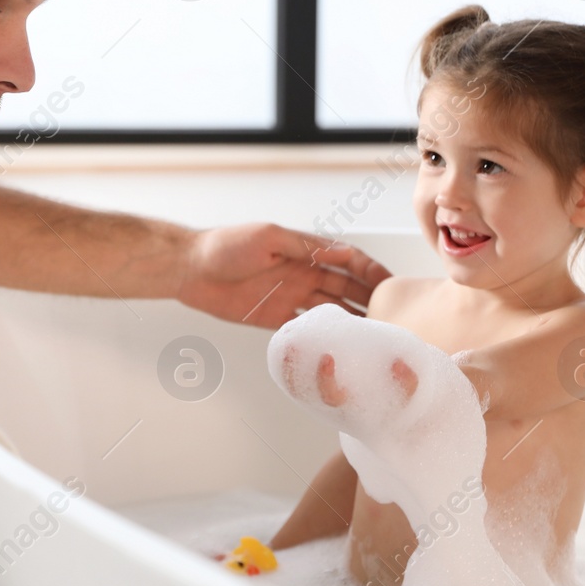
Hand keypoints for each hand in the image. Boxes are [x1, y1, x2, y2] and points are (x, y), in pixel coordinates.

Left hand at [175, 224, 390, 328]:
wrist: (191, 269)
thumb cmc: (226, 245)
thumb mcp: (269, 238)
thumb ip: (306, 247)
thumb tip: (343, 252)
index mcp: (304, 252)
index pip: (348, 261)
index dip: (371, 271)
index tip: (392, 285)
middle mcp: (302, 275)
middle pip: (345, 288)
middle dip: (370, 300)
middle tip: (393, 318)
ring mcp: (289, 297)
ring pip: (330, 310)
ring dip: (351, 321)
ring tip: (374, 337)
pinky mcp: (273, 318)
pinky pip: (304, 329)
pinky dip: (322, 337)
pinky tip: (339, 348)